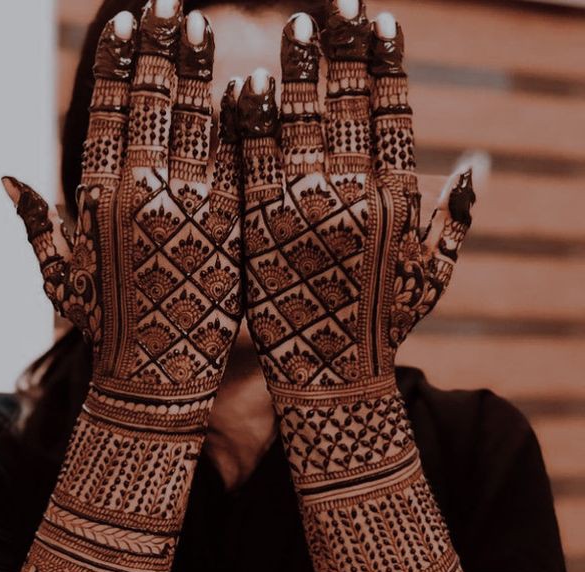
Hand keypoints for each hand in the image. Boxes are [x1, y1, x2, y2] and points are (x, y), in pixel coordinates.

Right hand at [4, 0, 241, 407]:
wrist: (157, 381)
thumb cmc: (104, 331)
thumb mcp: (60, 277)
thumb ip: (37, 223)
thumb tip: (4, 176)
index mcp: (97, 198)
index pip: (106, 111)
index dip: (116, 63)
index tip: (124, 22)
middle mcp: (141, 193)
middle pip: (150, 102)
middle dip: (159, 47)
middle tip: (169, 4)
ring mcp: (189, 207)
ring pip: (194, 120)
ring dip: (197, 68)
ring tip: (200, 25)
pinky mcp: (231, 227)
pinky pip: (236, 161)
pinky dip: (241, 121)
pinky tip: (248, 86)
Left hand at [237, 1, 474, 395]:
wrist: (332, 383)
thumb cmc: (385, 329)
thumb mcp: (430, 276)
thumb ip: (454, 218)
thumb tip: (476, 164)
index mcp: (397, 203)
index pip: (393, 114)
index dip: (386, 64)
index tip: (381, 20)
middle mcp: (354, 199)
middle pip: (347, 106)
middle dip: (341, 49)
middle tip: (335, 4)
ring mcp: (304, 213)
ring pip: (299, 123)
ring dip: (297, 69)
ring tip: (294, 26)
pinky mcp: (260, 231)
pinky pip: (252, 162)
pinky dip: (250, 122)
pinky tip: (246, 85)